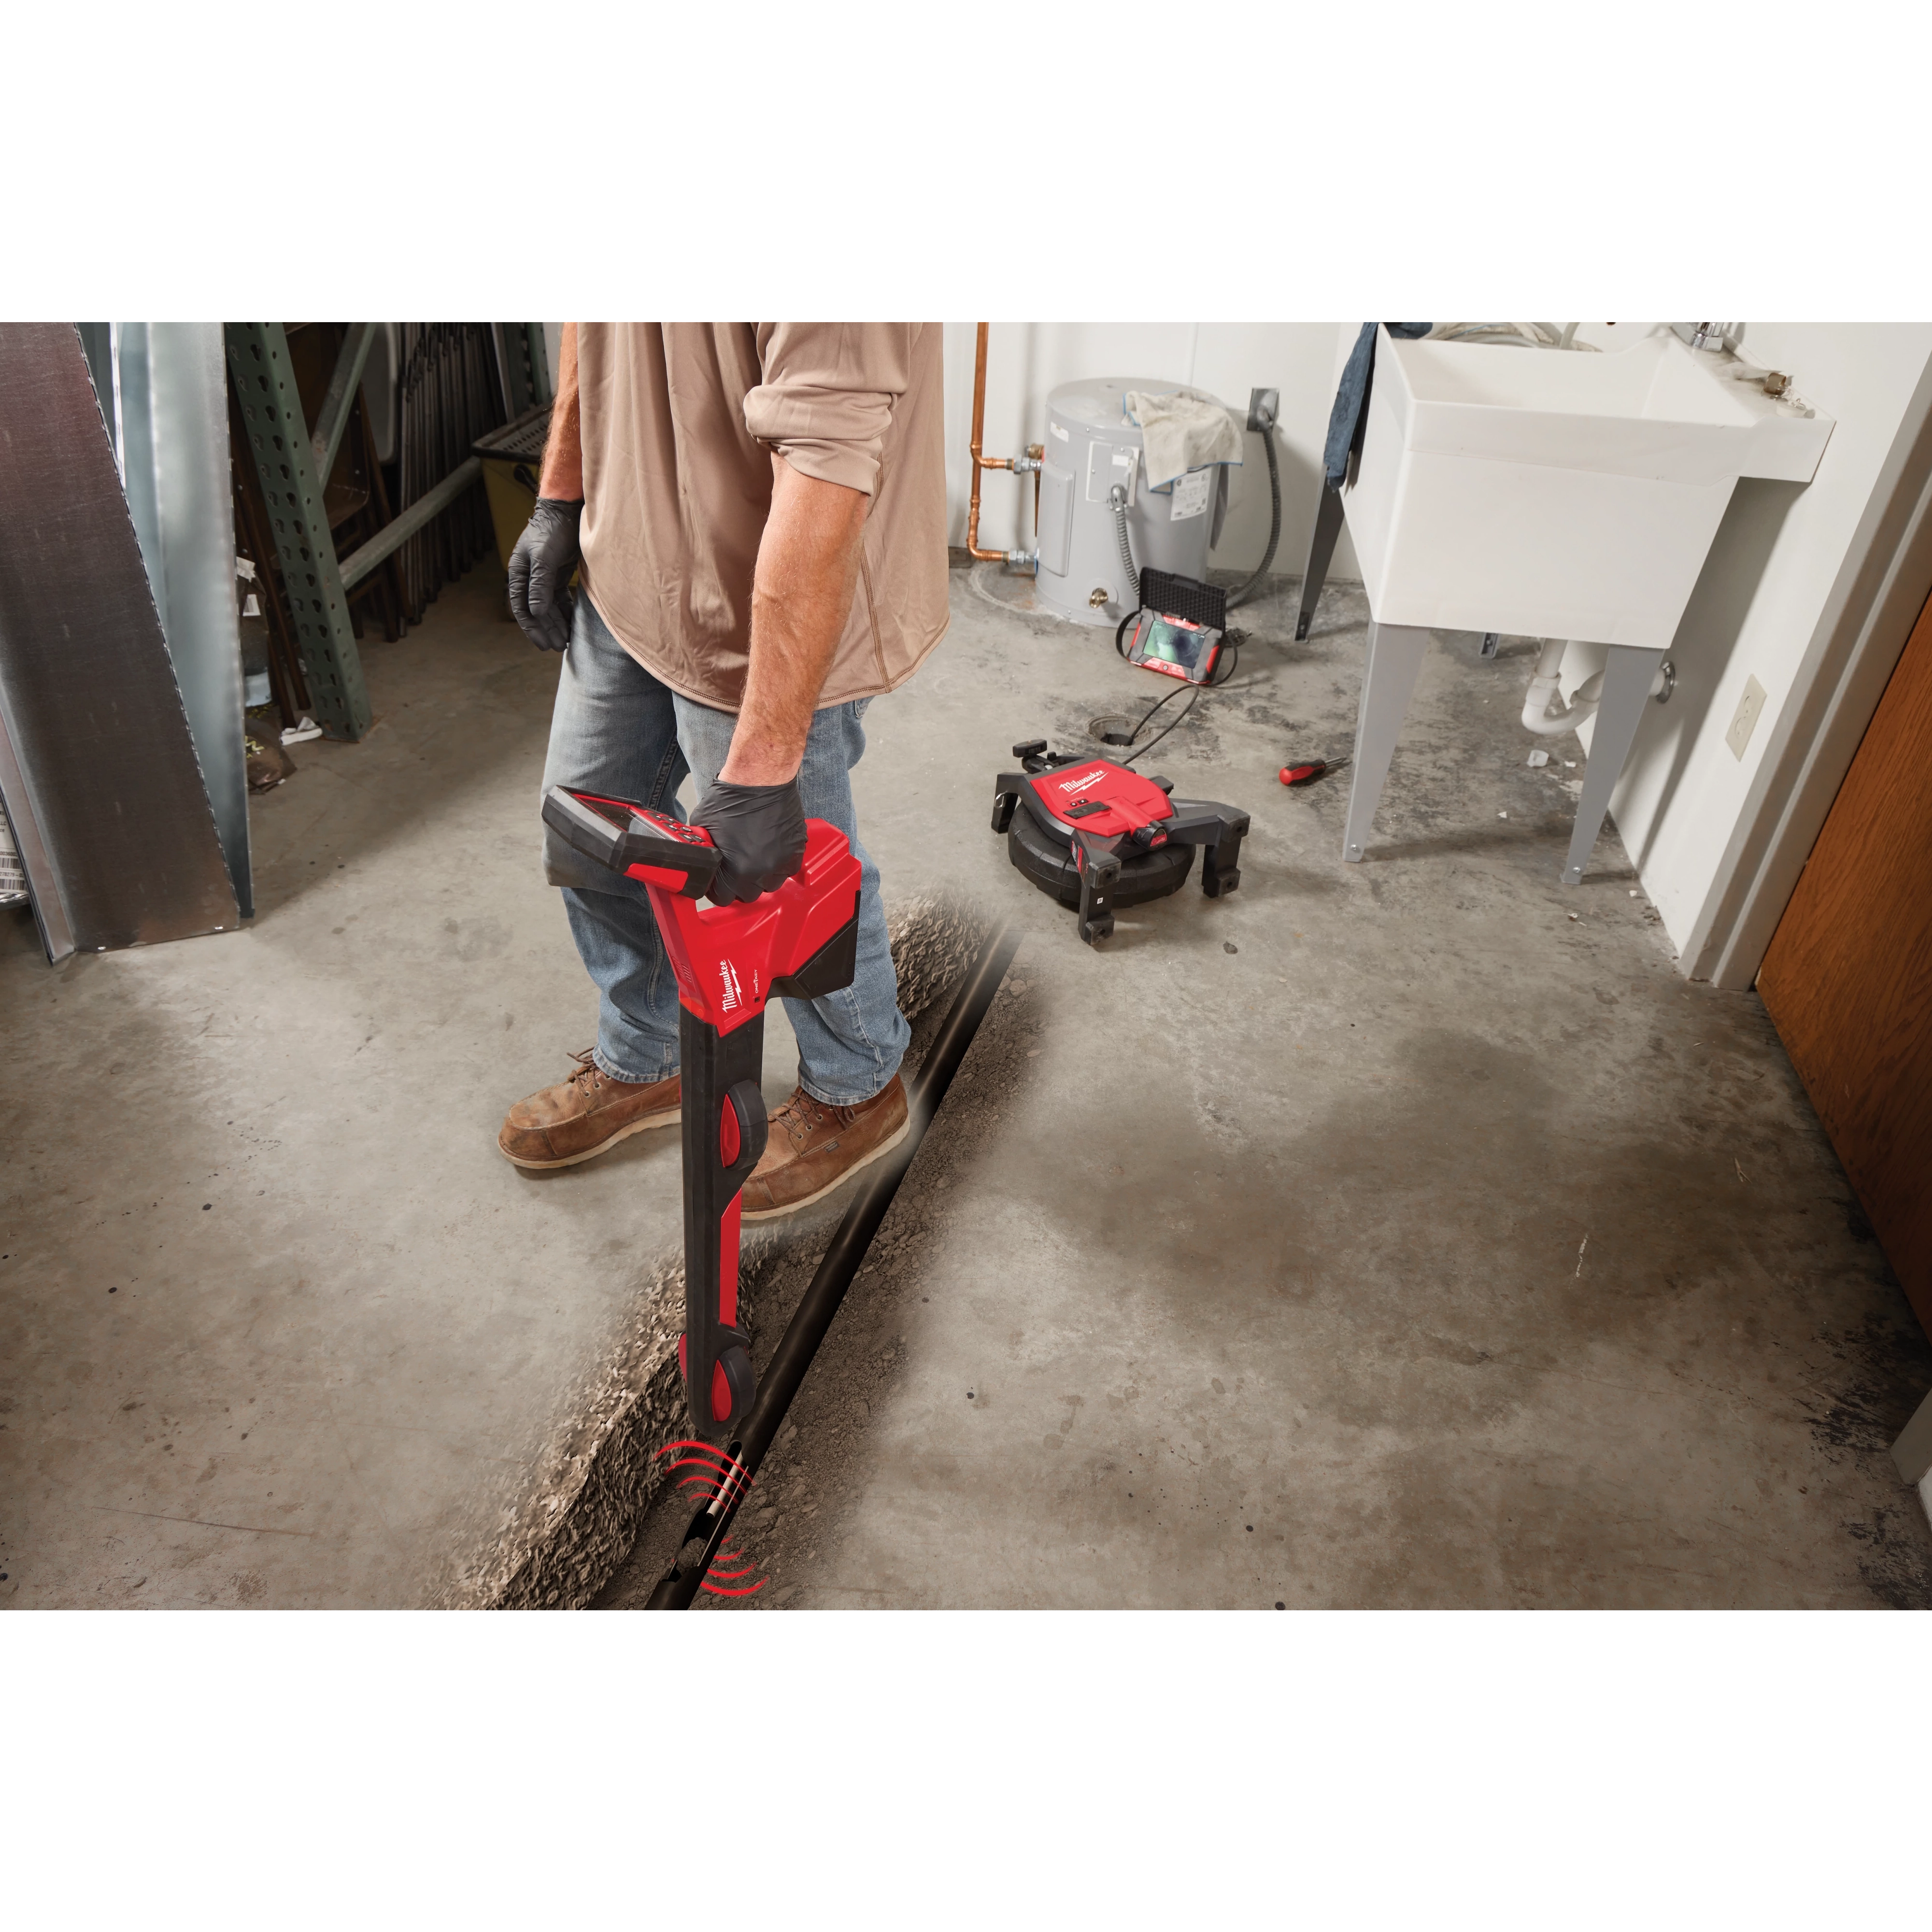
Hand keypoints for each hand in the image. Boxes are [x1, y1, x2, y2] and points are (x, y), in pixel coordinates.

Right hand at [507, 498, 581, 651]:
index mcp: (519, 574)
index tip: (543, 645)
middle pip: (536, 611)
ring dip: (556, 624)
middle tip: (559, 647)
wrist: (567, 510)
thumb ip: (540, 584)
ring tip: (566, 641)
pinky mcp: (559, 574)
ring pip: (549, 607)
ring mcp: (544, 576)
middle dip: (547, 630)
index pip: (522, 607)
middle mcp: (529, 577)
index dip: (532, 628)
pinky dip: (565, 612)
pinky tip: (572, 625)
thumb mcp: (544, 557)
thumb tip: (536, 612)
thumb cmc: (552, 531)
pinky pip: (560, 599)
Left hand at [690, 778, 807, 904]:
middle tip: (735, 868)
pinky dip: (778, 864)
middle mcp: (761, 870)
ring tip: (754, 858)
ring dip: (761, 877)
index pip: (723, 898)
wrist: (760, 778)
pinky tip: (769, 850)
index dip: (717, 889)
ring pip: (770, 885)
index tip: (718, 881)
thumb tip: (700, 863)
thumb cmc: (732, 798)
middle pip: (747, 895)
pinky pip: (787, 870)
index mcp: (736, 869)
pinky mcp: (795, 851)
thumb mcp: (703, 827)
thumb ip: (703, 851)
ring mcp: (781, 861)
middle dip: (739, 884)